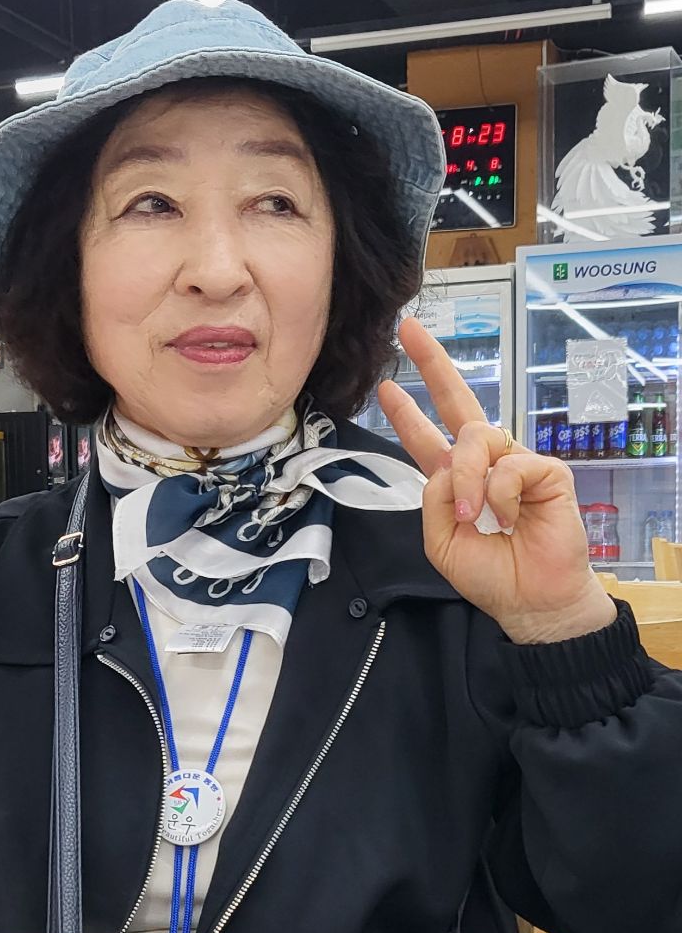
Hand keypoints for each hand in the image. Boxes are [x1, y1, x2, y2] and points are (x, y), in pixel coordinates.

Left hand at [377, 318, 616, 644]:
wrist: (531, 602)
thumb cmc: (491, 575)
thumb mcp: (440, 541)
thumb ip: (432, 500)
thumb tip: (447, 464)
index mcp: (456, 480)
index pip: (427, 438)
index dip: (407, 412)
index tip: (385, 385)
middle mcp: (485, 464)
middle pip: (460, 403)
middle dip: (433, 365)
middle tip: (410, 331)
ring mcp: (516, 463)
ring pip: (476, 440)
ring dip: (466, 479)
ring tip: (471, 516)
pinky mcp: (546, 472)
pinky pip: (508, 466)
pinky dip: (498, 496)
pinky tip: (508, 519)